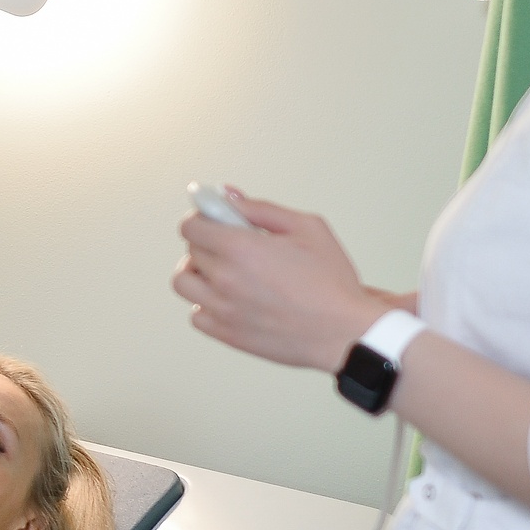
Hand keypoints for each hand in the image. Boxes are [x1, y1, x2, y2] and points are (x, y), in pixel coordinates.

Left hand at [172, 188, 394, 371]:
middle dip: (209, 243)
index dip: (202, 218)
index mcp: (240, 248)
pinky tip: (231, 299)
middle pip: (191, 251)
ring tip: (226, 272)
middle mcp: (224, 278)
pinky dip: (207, 305)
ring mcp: (222, 309)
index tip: (215, 220)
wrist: (345, 332)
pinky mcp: (227, 334)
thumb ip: (260, 209)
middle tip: (235, 246)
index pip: (190, 226)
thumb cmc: (331, 280)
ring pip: (184, 283)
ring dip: (199, 273)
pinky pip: (197, 315)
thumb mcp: (306, 228)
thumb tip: (227, 195)